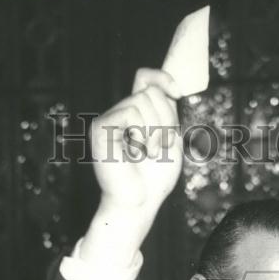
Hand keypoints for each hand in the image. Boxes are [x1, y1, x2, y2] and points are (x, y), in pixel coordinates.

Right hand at [83, 68, 182, 259]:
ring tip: (148, 152)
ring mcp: (108, 120)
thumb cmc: (154, 178)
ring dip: (155, 130)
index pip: (145, 79)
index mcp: (136, 115)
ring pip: (141, 100)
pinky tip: (135, 152)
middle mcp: (120, 113)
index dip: (161, 77)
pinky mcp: (100, 128)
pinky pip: (130, 112)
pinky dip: (141, 132)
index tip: (178, 93)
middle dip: (165, 119)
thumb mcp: (170, 140)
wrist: (139, 202)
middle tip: (159, 146)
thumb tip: (171, 88)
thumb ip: (168, 113)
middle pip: (150, 91)